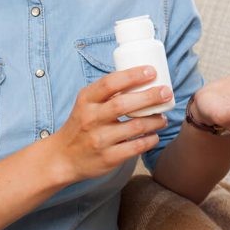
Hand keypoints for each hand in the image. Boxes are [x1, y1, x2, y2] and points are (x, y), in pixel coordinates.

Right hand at [51, 66, 172, 182]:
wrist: (62, 158)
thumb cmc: (81, 124)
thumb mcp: (86, 103)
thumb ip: (108, 92)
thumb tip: (142, 77)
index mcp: (86, 100)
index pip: (110, 83)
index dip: (133, 75)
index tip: (152, 71)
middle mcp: (91, 118)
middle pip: (124, 104)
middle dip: (150, 97)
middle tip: (167, 92)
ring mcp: (99, 139)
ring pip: (135, 127)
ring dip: (155, 120)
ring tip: (163, 117)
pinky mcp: (108, 158)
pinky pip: (136, 147)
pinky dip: (150, 140)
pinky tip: (155, 135)